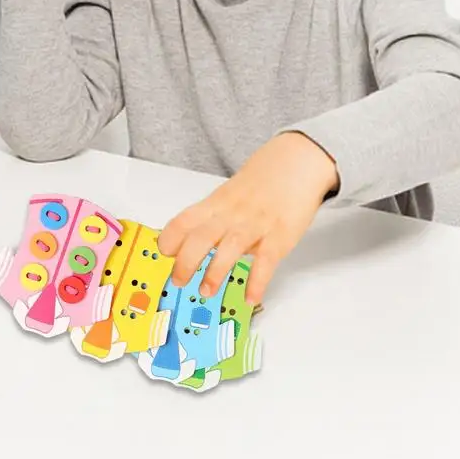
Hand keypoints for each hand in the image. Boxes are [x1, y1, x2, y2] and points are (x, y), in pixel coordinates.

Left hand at [157, 133, 338, 305]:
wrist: (297, 161)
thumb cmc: (262, 181)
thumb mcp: (231, 194)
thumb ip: (213, 217)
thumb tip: (190, 244)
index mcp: (217, 203)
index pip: (186, 219)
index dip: (170, 236)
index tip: (162, 253)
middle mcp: (233, 213)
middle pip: (202, 235)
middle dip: (186, 261)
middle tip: (179, 280)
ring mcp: (256, 223)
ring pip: (230, 247)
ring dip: (215, 272)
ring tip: (206, 291)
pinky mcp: (280, 235)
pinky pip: (266, 261)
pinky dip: (258, 281)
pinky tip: (251, 297)